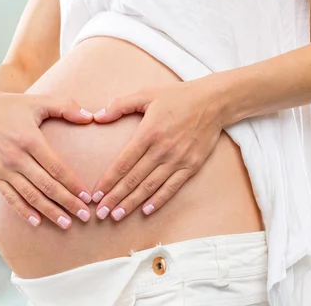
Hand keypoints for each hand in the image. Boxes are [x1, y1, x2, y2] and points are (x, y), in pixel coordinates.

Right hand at [0, 87, 93, 228]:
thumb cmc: (14, 105)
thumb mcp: (40, 100)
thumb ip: (66, 107)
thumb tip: (91, 117)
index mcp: (29, 139)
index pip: (56, 168)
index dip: (73, 184)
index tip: (87, 197)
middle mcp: (15, 156)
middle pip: (46, 185)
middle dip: (67, 202)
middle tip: (85, 216)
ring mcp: (2, 168)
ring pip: (30, 195)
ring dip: (49, 211)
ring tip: (66, 223)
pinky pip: (10, 197)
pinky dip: (23, 210)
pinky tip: (37, 221)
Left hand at [90, 80, 224, 220]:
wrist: (213, 102)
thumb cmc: (177, 96)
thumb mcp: (146, 94)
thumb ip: (120, 104)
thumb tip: (97, 116)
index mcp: (148, 133)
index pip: (124, 162)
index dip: (108, 180)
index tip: (96, 194)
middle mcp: (162, 150)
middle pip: (134, 179)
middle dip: (115, 197)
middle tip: (100, 213)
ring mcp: (178, 160)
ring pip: (150, 187)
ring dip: (132, 203)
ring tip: (116, 215)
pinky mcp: (191, 166)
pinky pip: (172, 187)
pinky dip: (158, 200)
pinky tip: (145, 210)